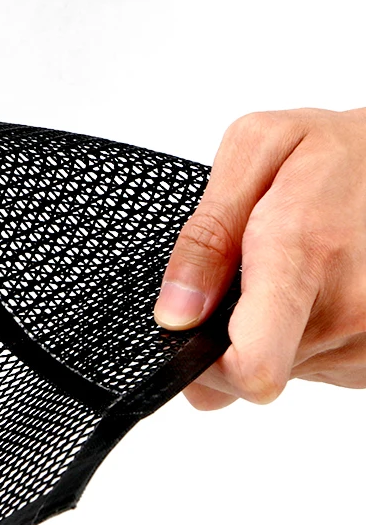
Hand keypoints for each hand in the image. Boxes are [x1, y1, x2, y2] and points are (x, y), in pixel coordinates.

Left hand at [153, 107, 365, 408]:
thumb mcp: (259, 151)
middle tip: (251, 273)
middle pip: (252, 373)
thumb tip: (176, 315)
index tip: (190, 333)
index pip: (252, 369)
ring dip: (271, 327)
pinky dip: (302, 332)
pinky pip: (312, 364)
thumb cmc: (344, 152)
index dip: (205, 369)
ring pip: (282, 368)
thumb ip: (205, 238)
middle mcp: (348, 313)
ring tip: (299, 270)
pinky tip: (320, 286)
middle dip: (232, 330)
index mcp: (305, 262)